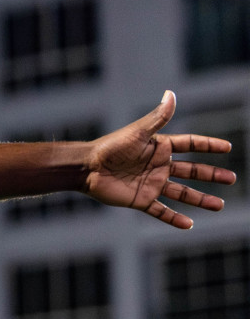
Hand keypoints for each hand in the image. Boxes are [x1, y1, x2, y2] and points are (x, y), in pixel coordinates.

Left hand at [84, 90, 235, 228]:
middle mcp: (158, 166)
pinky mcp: (140, 199)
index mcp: (159, 148)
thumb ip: (157, 117)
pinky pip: (161, 211)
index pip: (189, 145)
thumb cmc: (110, 147)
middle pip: (191, 171)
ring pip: (182, 193)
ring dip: (200, 199)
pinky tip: (189, 224)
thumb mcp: (138, 132)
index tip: (227, 148)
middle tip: (231, 178)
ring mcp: (151, 184)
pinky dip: (174, 219)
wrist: (87, 168)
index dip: (207, 146)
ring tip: (219, 205)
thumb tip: (171, 93)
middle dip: (211, 174)